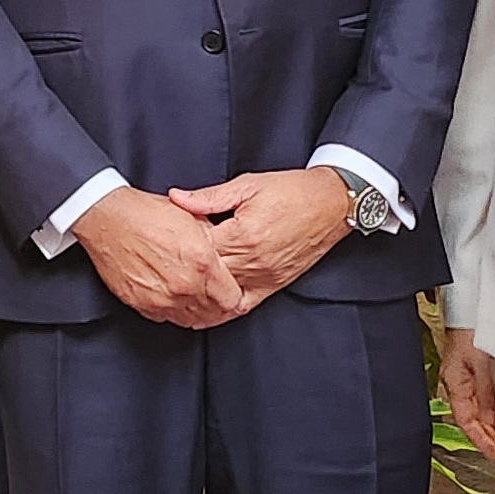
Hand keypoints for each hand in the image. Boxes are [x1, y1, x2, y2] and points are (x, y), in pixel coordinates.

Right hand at [72, 185, 248, 327]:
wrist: (107, 218)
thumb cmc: (144, 214)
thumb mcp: (191, 218)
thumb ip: (213, 240)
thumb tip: (224, 253)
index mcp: (202, 263)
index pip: (233, 298)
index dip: (235, 296)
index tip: (232, 293)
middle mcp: (183, 286)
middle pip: (214, 314)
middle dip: (219, 307)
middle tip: (216, 298)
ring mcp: (161, 299)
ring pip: (192, 320)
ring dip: (197, 312)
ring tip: (196, 299)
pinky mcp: (142, 304)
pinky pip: (167, 318)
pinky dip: (174, 310)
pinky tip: (174, 297)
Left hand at [164, 166, 354, 303]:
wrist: (331, 205)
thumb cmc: (292, 191)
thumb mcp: (247, 186)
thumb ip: (209, 197)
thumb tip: (176, 198)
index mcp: (242, 235)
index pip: (198, 248)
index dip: (178, 244)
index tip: (164, 238)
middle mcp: (252, 261)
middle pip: (206, 274)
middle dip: (185, 269)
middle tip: (164, 263)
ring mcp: (263, 277)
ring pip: (221, 293)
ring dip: (200, 290)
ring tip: (177, 286)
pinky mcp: (273, 286)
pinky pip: (242, 304)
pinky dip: (222, 307)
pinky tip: (206, 306)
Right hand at [439, 326, 494, 462]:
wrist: (473, 304)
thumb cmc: (473, 328)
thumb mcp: (482, 363)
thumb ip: (488, 392)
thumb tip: (494, 422)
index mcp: (455, 383)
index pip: (466, 421)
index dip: (481, 441)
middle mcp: (460, 384)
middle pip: (474, 420)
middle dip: (490, 439)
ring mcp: (469, 378)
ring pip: (481, 411)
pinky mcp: (479, 372)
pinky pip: (487, 400)